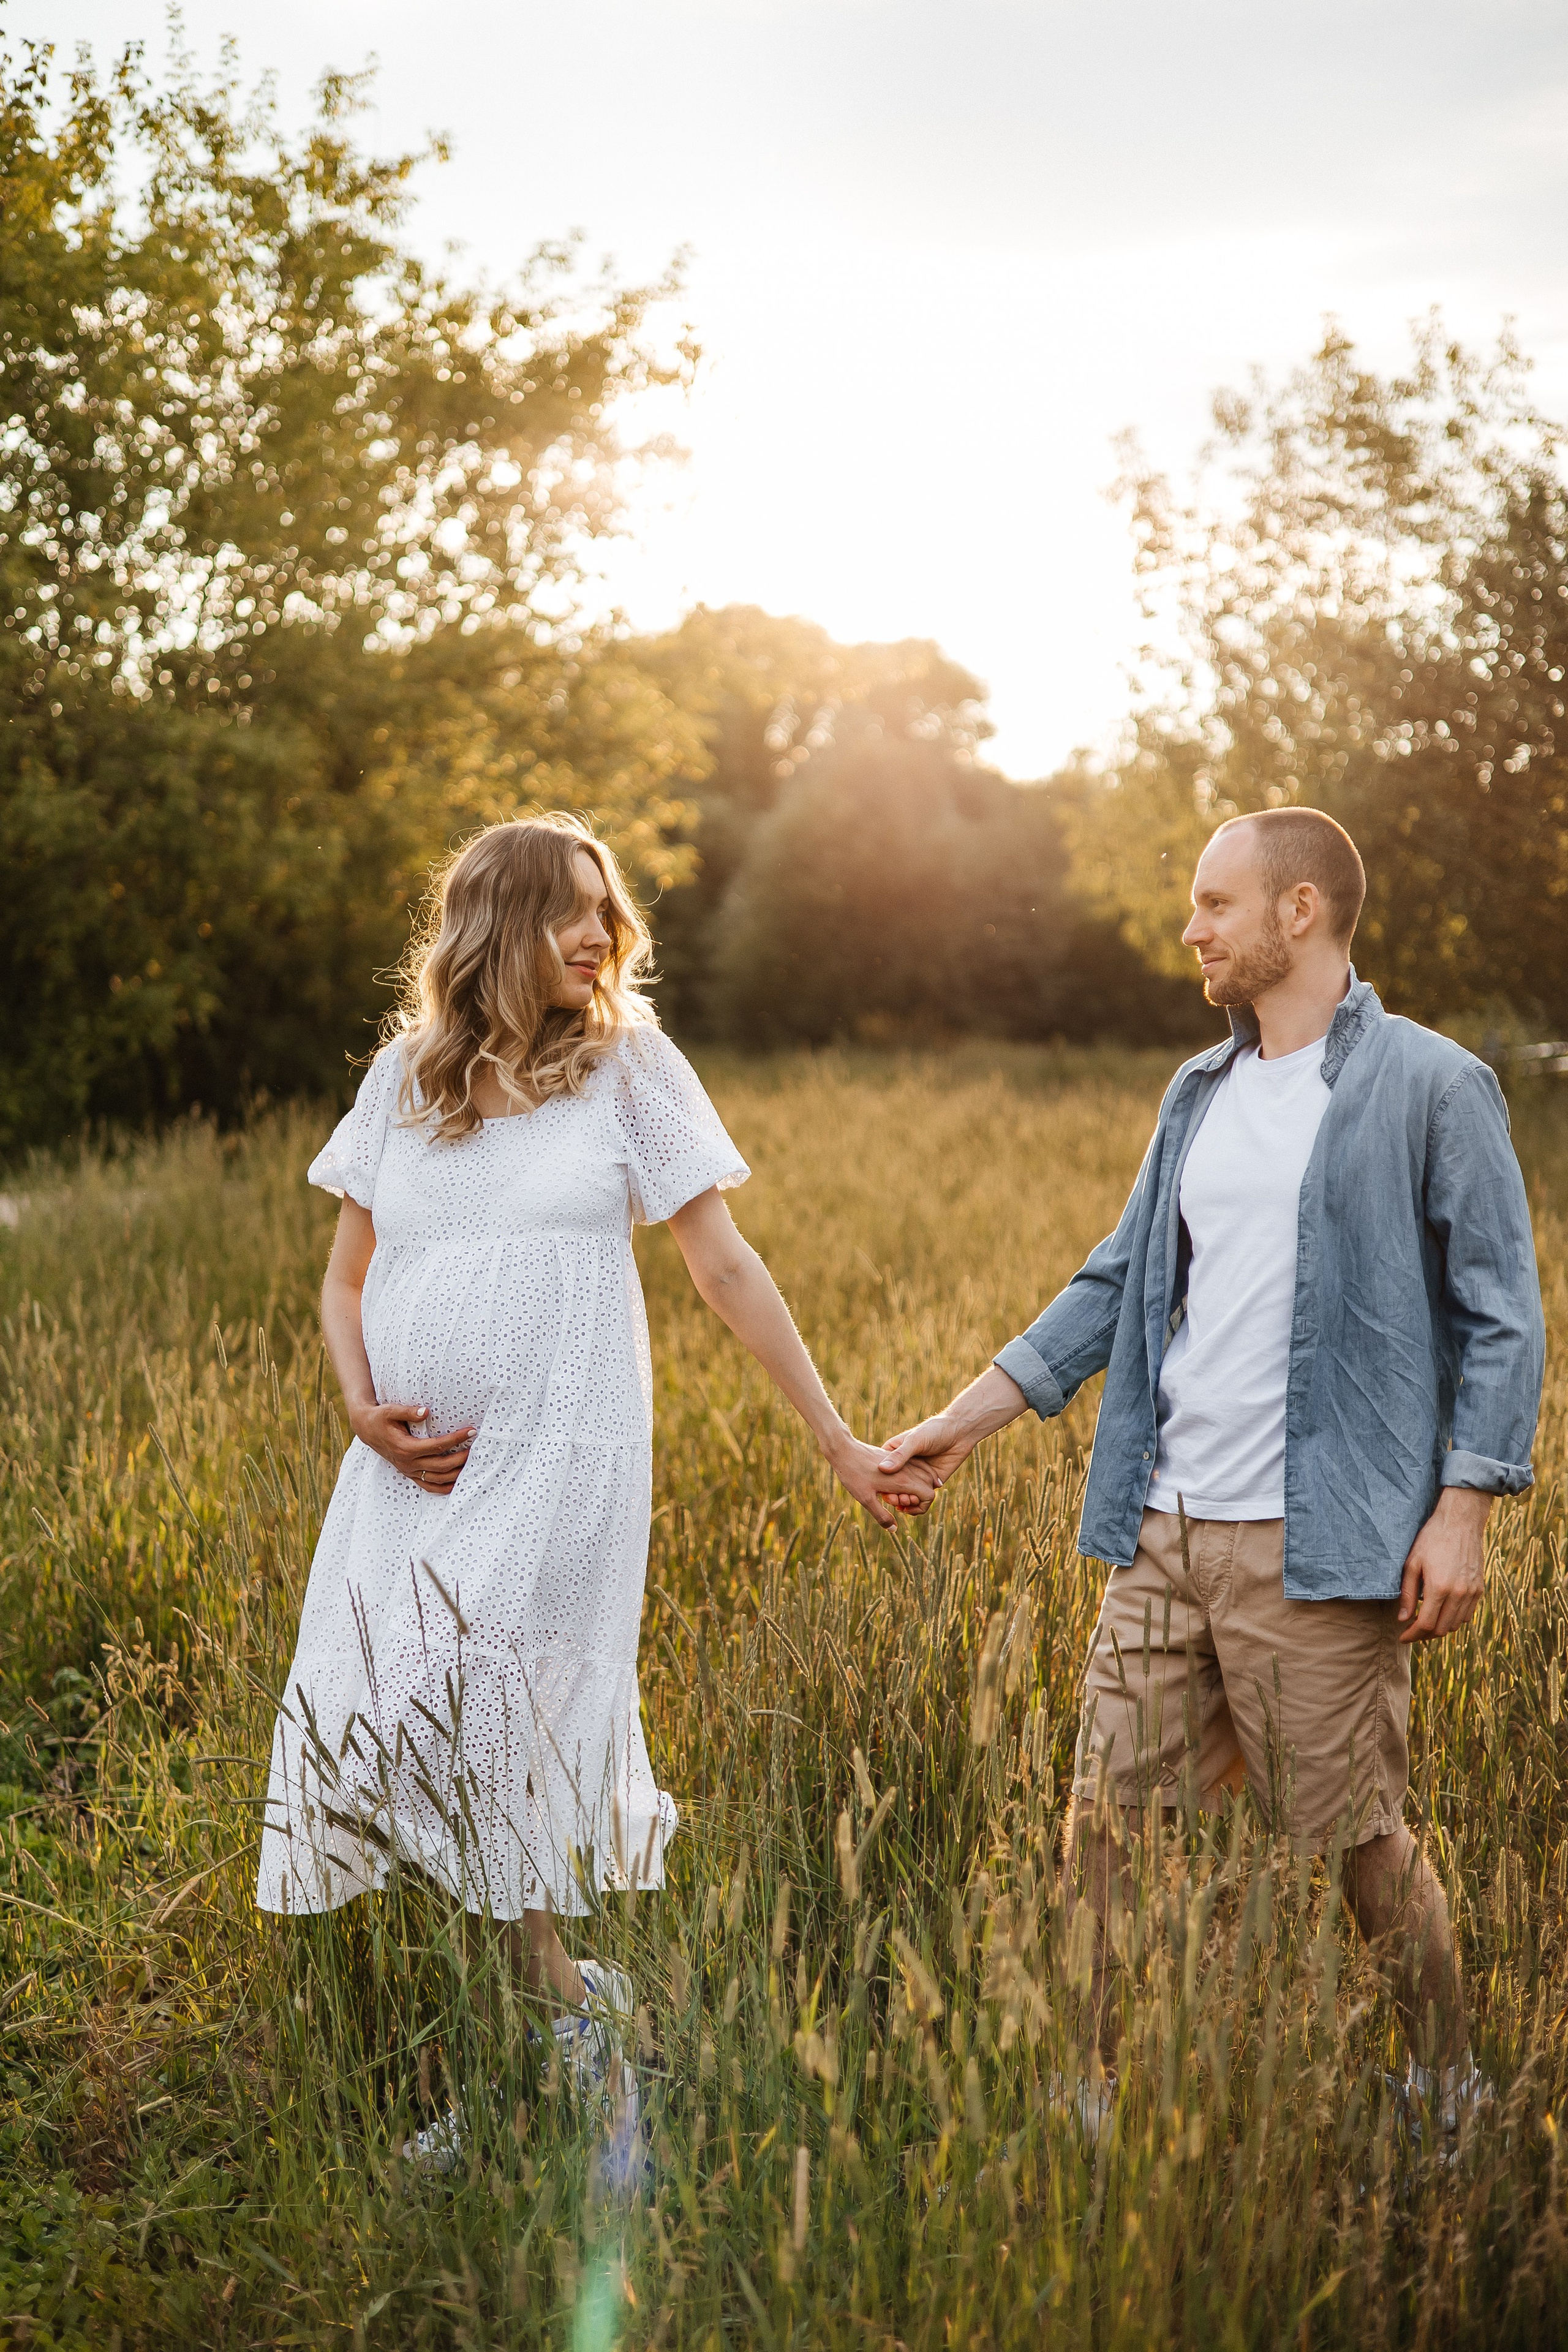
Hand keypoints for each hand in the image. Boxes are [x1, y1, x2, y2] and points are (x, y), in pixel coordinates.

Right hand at [351, 1399, 475, 1494]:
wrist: (367, 1429)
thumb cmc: (380, 1418)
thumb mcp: (390, 1411)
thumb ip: (408, 1411)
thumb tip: (426, 1411)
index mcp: (405, 1448)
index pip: (437, 1446)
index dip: (456, 1439)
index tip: (471, 1431)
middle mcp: (408, 1463)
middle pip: (441, 1466)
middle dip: (462, 1457)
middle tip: (477, 1447)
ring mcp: (409, 1471)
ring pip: (438, 1479)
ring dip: (457, 1473)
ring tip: (472, 1463)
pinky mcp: (409, 1473)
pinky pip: (429, 1486)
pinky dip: (444, 1487)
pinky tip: (457, 1482)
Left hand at [827, 1432, 938, 1528]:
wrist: (844, 1449)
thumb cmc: (853, 1474)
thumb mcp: (865, 1500)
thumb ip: (881, 1515)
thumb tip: (893, 1529)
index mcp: (903, 1480)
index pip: (928, 1496)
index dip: (920, 1507)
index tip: (903, 1509)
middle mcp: (908, 1469)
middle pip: (928, 1485)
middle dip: (918, 1497)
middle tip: (898, 1501)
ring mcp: (903, 1460)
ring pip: (923, 1474)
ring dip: (915, 1487)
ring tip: (896, 1493)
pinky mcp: (897, 1457)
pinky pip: (913, 1467)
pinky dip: (911, 1477)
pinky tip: (894, 1483)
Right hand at [874, 1411, 977, 1512]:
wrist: (959, 1433)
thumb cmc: (934, 1430)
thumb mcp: (915, 1440)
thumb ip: (900, 1455)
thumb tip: (883, 1469)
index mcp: (894, 1454)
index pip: (881, 1472)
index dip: (881, 1483)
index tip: (883, 1491)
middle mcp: (904, 1467)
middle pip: (892, 1486)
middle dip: (893, 1495)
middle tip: (896, 1500)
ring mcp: (917, 1476)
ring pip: (905, 1494)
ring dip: (904, 1502)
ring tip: (906, 1503)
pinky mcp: (930, 1483)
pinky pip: (920, 1499)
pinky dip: (916, 1506)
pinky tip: (913, 1507)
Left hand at [1397, 1486, 1494, 1642]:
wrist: (1460, 1522)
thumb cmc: (1431, 1539)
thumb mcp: (1412, 1564)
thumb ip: (1408, 1594)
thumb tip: (1403, 1619)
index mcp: (1439, 1588)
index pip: (1426, 1624)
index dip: (1412, 1635)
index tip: (1402, 1637)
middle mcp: (1459, 1594)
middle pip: (1442, 1629)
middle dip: (1424, 1635)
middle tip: (1411, 1631)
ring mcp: (1472, 1592)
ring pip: (1456, 1625)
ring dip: (1440, 1628)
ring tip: (1425, 1623)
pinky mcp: (1479, 1589)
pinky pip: (1467, 1615)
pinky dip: (1454, 1620)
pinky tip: (1442, 1613)